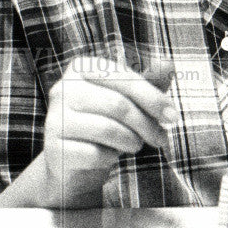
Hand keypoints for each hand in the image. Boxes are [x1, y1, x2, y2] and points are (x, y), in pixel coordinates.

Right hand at [40, 56, 176, 207]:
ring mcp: (54, 119)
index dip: (153, 98)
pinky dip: (110, 158)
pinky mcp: (53, 149)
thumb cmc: (108, 122)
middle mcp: (62, 88)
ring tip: (136, 145)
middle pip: (118, 105)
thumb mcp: (131, 99)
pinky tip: (109, 156)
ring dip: (132, 141)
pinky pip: (94, 154)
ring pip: (107, 129)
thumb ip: (149, 82)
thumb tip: (169, 64)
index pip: (124, 78)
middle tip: (162, 138)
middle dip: (147, 124)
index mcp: (82, 67)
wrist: (76, 163)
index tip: (173, 116)